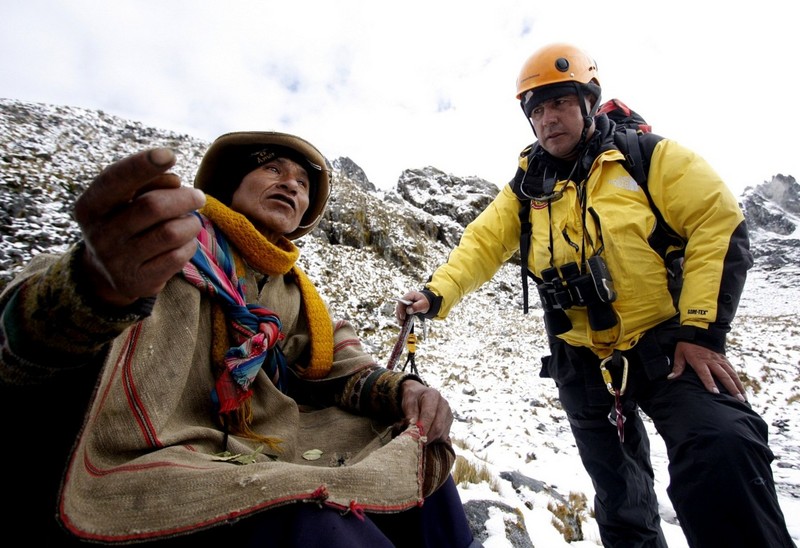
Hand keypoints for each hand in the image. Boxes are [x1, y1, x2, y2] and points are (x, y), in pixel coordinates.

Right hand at [74, 148, 205, 306]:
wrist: (110, 272)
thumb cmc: (125, 221)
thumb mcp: (125, 199)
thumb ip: (147, 182)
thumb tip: (174, 181)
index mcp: (90, 206)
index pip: (115, 180)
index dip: (142, 165)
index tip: (169, 154)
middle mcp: (99, 234)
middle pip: (152, 206)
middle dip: (184, 198)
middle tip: (199, 197)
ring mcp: (117, 262)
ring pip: (171, 233)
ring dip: (190, 223)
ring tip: (191, 221)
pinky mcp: (138, 282)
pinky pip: (178, 257)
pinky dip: (189, 245)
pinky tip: (184, 242)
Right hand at [394, 291, 429, 321]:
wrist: (426, 303)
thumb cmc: (425, 302)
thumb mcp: (423, 304)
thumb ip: (416, 307)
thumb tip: (408, 310)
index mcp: (410, 295)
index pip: (402, 301)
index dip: (401, 308)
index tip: (403, 316)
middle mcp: (405, 298)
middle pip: (399, 306)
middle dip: (399, 314)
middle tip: (401, 322)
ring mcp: (404, 303)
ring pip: (399, 310)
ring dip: (399, 317)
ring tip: (401, 324)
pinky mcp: (404, 307)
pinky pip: (401, 312)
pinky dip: (401, 317)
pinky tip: (402, 323)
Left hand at [400, 379, 452, 443]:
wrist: (420, 395)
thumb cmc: (413, 398)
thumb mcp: (408, 401)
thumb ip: (410, 412)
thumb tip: (414, 426)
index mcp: (433, 395)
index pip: (429, 415)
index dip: (423, 427)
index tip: (415, 436)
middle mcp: (444, 404)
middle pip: (437, 426)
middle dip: (426, 437)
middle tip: (416, 442)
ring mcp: (448, 413)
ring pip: (441, 433)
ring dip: (430, 439)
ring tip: (419, 437)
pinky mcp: (449, 422)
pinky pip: (443, 436)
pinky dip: (434, 439)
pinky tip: (426, 434)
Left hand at [669, 341, 746, 401]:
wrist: (699, 331)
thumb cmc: (687, 344)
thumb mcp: (679, 354)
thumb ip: (677, 367)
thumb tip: (670, 377)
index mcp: (700, 361)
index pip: (705, 374)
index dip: (710, 383)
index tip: (715, 393)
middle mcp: (712, 361)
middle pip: (723, 376)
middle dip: (731, 388)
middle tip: (738, 400)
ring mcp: (720, 360)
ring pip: (731, 374)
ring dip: (738, 386)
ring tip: (743, 398)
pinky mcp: (724, 359)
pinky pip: (732, 370)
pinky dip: (738, 380)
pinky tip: (742, 389)